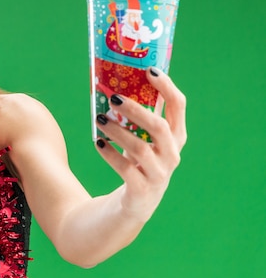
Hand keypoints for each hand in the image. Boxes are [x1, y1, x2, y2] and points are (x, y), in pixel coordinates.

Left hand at [95, 67, 186, 221]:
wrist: (132, 207)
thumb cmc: (138, 164)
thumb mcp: (143, 140)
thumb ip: (137, 119)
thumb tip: (114, 84)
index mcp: (176, 137)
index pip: (179, 107)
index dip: (166, 87)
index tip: (149, 70)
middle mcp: (172, 155)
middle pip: (159, 127)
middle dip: (135, 109)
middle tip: (113, 98)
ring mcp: (159, 175)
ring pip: (140, 148)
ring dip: (117, 130)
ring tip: (99, 118)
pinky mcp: (142, 191)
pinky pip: (126, 170)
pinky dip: (110, 154)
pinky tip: (98, 142)